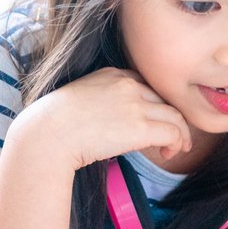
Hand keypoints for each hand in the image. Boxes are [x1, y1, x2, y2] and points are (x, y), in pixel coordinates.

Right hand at [17, 68, 192, 169]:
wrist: (47, 135)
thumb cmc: (53, 125)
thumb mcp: (80, 101)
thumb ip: (102, 103)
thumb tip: (113, 125)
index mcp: (111, 74)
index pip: (147, 85)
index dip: (156, 105)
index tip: (155, 122)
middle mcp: (127, 85)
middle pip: (165, 99)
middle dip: (172, 120)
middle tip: (171, 139)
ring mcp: (135, 104)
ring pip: (175, 115)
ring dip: (180, 134)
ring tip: (174, 150)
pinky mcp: (140, 127)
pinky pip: (173, 132)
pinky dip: (177, 143)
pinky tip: (168, 153)